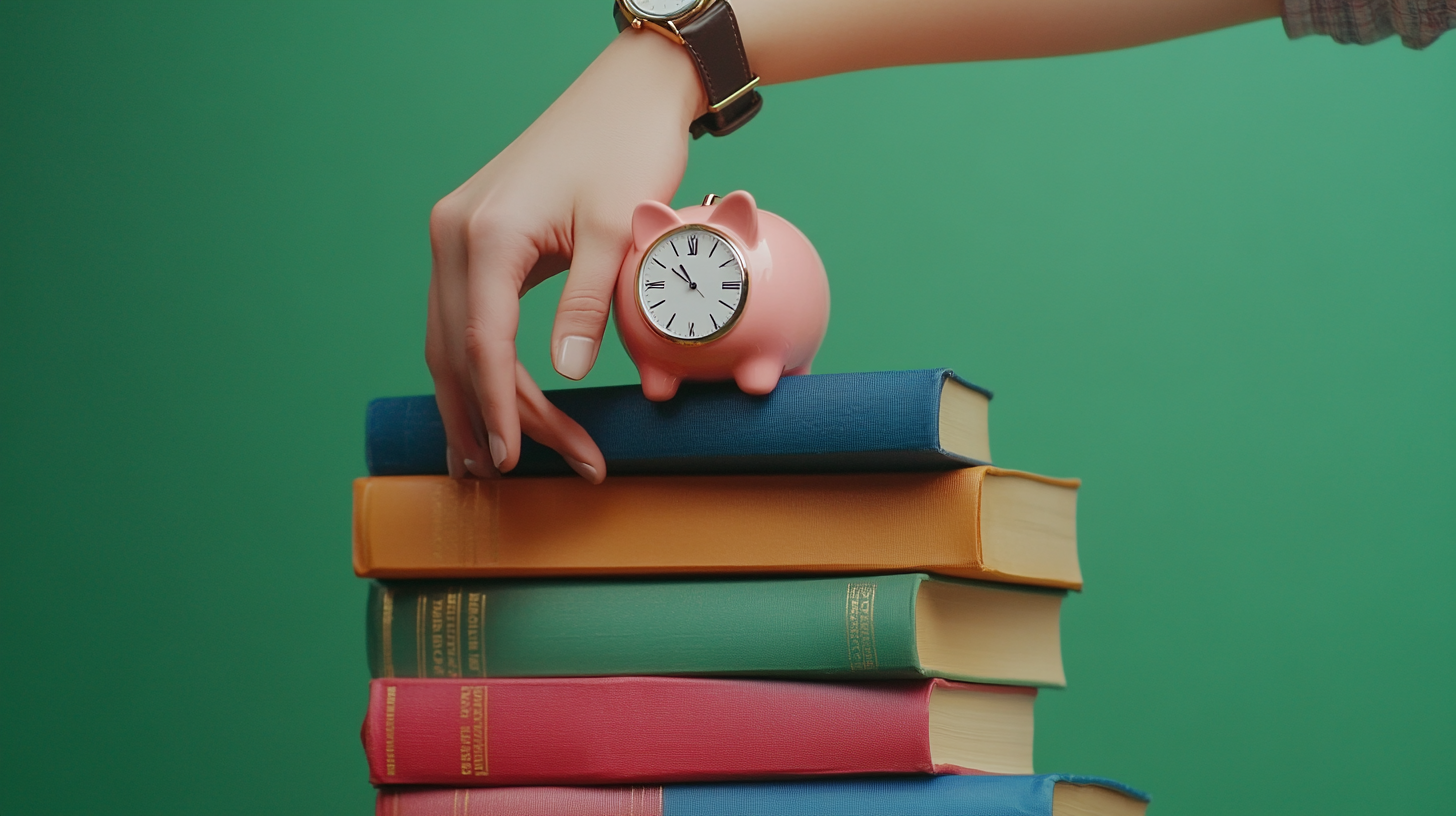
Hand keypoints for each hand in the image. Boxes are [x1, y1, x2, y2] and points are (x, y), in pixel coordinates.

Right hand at [426, 31, 705, 482]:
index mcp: (486, 234)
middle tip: (512, 476)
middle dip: (487, 416)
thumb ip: (588, 305)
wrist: (624, 96)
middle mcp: (454, 235)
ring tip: (484, 464)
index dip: (499, 407)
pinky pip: (462, 317)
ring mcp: (456, 237)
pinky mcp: (472, 241)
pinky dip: (474, 366)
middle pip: (457, 348)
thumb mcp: (614, 232)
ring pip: (449, 338)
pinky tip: (484, 407)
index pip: (482, 342)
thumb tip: (566, 375)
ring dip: (469, 400)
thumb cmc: (626, 150)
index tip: (515, 458)